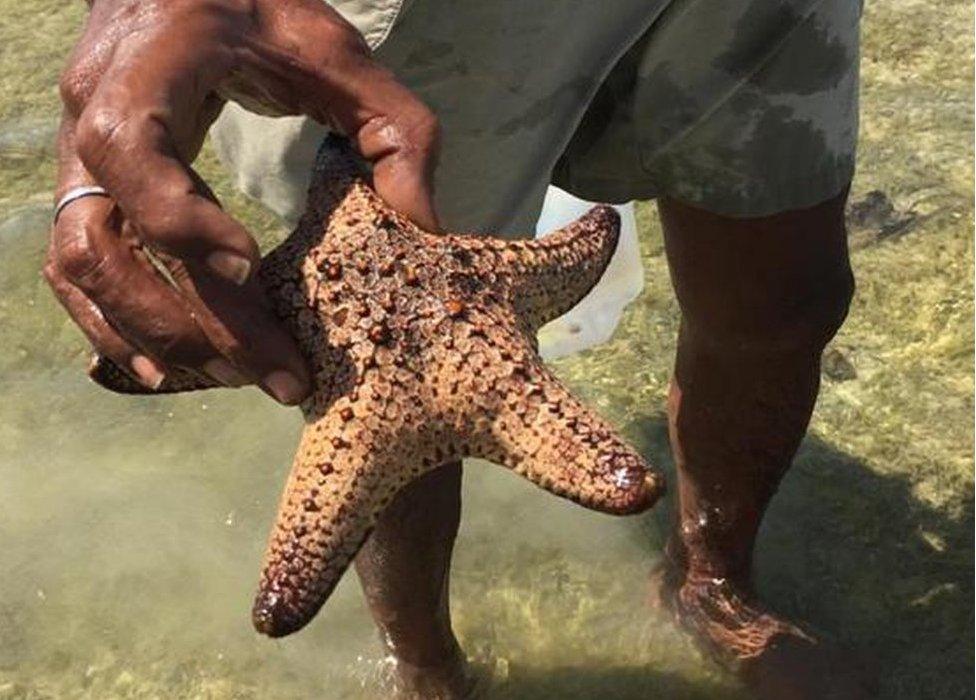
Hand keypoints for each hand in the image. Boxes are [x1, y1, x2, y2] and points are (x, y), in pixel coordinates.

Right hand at [46, 0, 440, 402]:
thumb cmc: (262, 15)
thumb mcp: (337, 53)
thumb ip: (394, 128)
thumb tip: (424, 230)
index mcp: (154, 60)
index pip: (133, 147)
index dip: (181, 218)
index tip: (252, 269)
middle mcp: (95, 107)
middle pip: (107, 232)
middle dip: (191, 317)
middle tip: (269, 372)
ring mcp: (77, 150)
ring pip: (80, 262)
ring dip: (151, 333)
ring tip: (230, 377)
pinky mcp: (82, 184)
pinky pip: (71, 268)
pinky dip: (111, 326)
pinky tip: (164, 370)